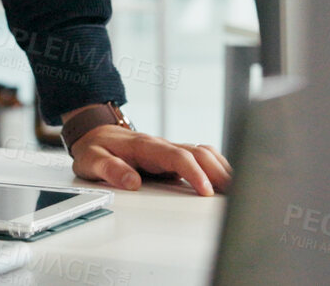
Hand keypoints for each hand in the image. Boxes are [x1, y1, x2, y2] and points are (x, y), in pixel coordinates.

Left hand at [69, 122, 232, 197]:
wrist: (93, 133)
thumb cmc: (95, 148)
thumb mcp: (92, 160)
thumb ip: (109, 169)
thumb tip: (132, 182)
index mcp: (145, 146)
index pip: (177, 156)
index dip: (194, 173)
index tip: (206, 192)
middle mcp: (162, 146)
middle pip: (199, 153)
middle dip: (218, 173)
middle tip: (234, 195)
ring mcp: (170, 150)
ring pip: (204, 153)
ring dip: (222, 169)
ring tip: (238, 191)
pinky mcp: (174, 157)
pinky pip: (201, 157)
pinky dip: (217, 167)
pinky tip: (227, 181)